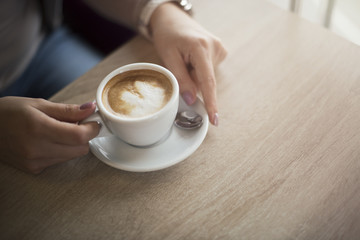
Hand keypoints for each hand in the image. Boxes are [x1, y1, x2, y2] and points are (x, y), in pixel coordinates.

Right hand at [0, 97, 99, 173]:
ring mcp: (34, 162)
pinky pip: (59, 161)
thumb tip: (91, 108)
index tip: (94, 121)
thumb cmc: (9, 112)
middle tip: (75, 123)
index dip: (92, 128)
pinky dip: (61, 151)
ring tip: (58, 131)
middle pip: (80, 149)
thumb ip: (68, 110)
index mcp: (39, 128)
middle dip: (83, 136)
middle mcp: (37, 149)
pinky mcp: (33, 169)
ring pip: (71, 156)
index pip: (79, 136)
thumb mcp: (38, 104)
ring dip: (72, 144)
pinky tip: (48, 141)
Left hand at [150, 3, 226, 125]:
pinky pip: (208, 71)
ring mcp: (219, 49)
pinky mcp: (220, 51)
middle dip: (191, 80)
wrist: (173, 19)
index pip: (207, 81)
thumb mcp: (168, 56)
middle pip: (205, 80)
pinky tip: (192, 59)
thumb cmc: (168, 35)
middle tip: (179, 64)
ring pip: (206, 76)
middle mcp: (215, 48)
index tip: (214, 119)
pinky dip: (199, 70)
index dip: (210, 102)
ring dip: (194, 74)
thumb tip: (191, 100)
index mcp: (201, 48)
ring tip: (185, 58)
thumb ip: (181, 79)